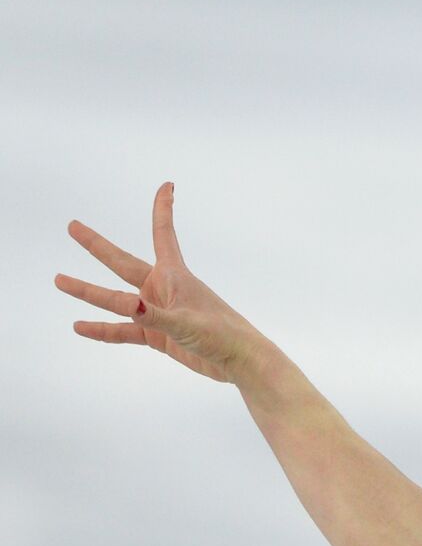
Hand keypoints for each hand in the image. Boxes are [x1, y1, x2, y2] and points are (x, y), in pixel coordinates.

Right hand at [55, 183, 273, 385]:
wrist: (238, 360)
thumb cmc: (222, 334)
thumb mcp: (187, 323)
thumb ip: (157, 316)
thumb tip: (131, 307)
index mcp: (174, 276)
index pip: (164, 235)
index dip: (162, 209)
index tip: (167, 185)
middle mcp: (162, 289)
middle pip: (122, 264)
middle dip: (97, 246)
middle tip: (72, 226)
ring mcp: (157, 312)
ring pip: (116, 300)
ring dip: (88, 292)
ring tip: (59, 280)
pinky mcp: (157, 335)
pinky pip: (123, 330)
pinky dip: (102, 330)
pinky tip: (79, 326)